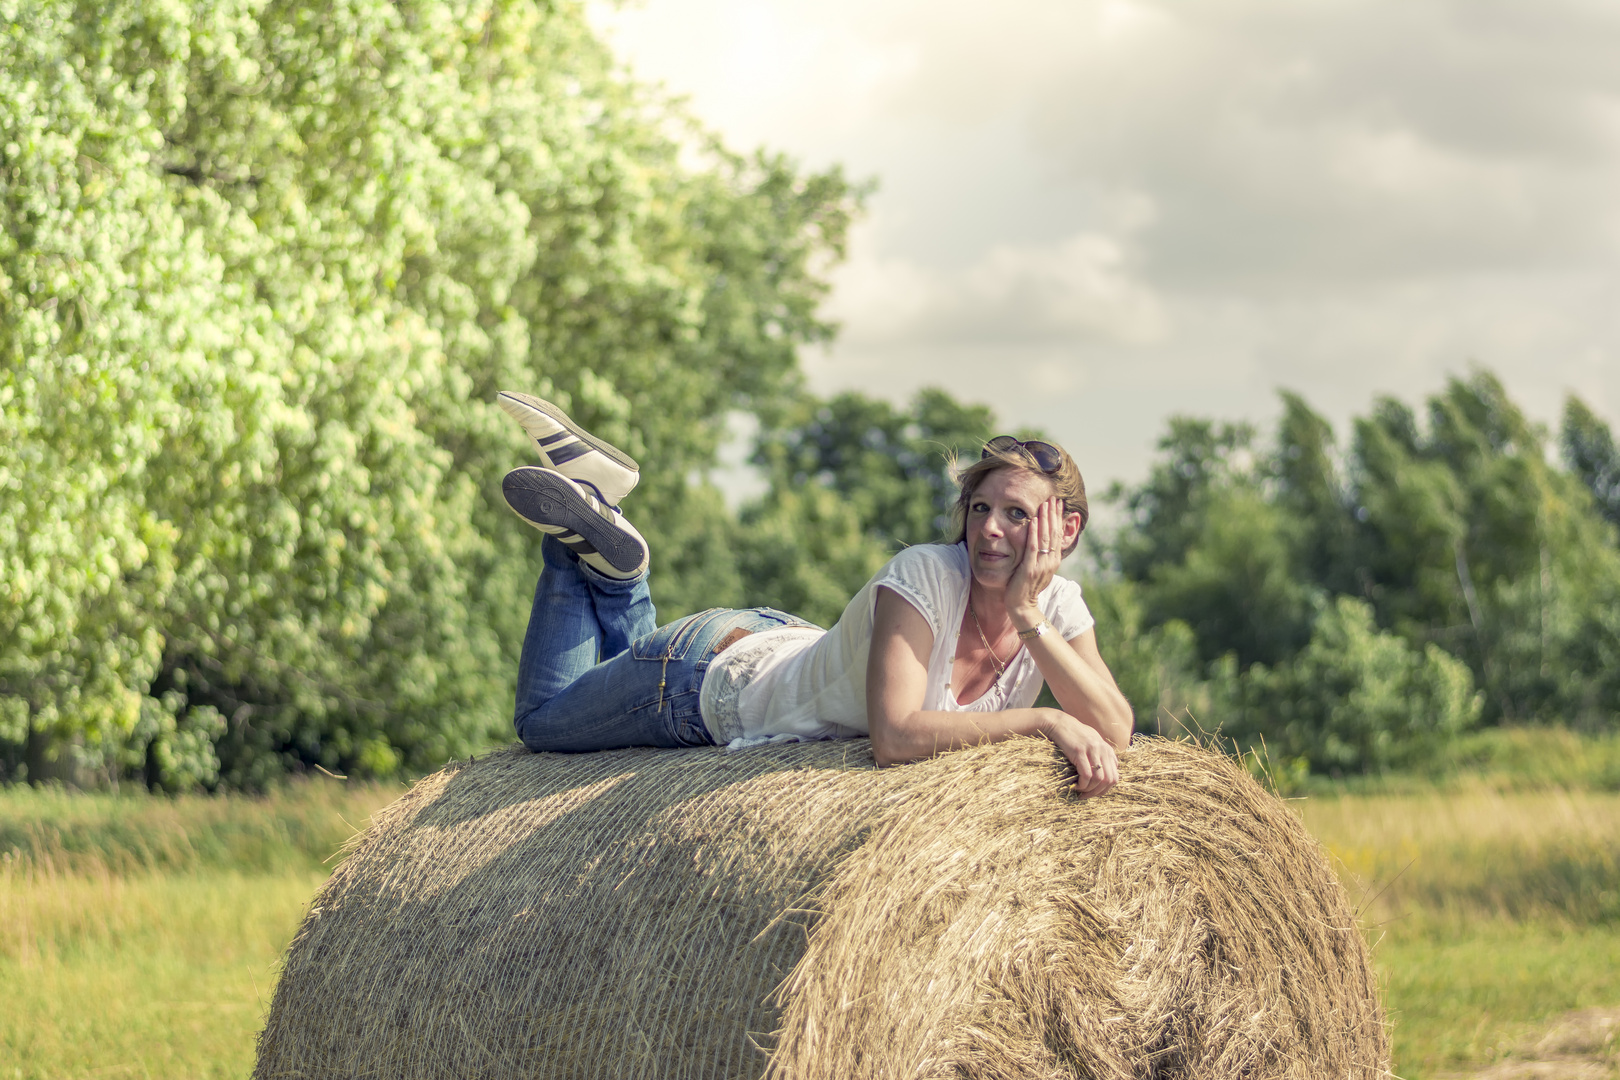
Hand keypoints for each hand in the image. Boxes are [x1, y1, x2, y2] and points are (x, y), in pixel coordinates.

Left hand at [1006, 495, 1065, 622]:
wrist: (1022, 607)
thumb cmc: (1027, 588)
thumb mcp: (1038, 570)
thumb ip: (1041, 557)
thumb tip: (1043, 543)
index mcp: (1053, 561)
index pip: (1058, 535)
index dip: (1058, 519)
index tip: (1058, 504)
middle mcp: (1050, 561)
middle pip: (1054, 533)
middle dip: (1054, 514)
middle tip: (1054, 498)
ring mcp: (1041, 565)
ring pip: (1045, 537)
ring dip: (1045, 519)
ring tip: (1045, 504)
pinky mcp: (1029, 569)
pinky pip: (1032, 548)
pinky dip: (1033, 533)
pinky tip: (1033, 520)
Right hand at [1044, 710, 1119, 797]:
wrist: (1059, 723)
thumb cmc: (1074, 736)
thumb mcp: (1092, 743)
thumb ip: (1102, 755)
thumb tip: (1110, 770)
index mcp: (1108, 750)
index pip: (1115, 777)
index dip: (1105, 789)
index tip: (1093, 793)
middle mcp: (1103, 750)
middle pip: (1109, 780)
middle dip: (1098, 792)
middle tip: (1086, 796)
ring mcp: (1092, 750)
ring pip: (1099, 779)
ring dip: (1090, 790)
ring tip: (1080, 791)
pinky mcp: (1080, 752)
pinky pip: (1087, 775)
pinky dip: (1082, 784)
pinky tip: (1076, 786)